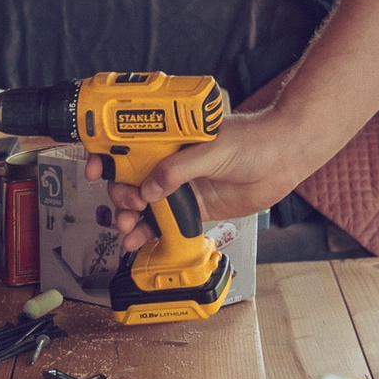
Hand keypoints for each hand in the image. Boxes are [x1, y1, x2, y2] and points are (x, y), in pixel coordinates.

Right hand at [85, 105, 322, 252]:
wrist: (283, 159)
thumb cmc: (253, 140)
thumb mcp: (213, 148)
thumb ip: (180, 169)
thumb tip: (150, 189)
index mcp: (171, 138)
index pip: (130, 146)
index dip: (108, 157)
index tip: (95, 169)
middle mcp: (172, 162)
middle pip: (131, 180)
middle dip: (119, 194)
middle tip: (125, 205)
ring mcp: (182, 186)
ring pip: (144, 204)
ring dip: (129, 216)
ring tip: (127, 226)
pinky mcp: (194, 208)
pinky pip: (163, 222)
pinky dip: (147, 232)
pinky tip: (137, 241)